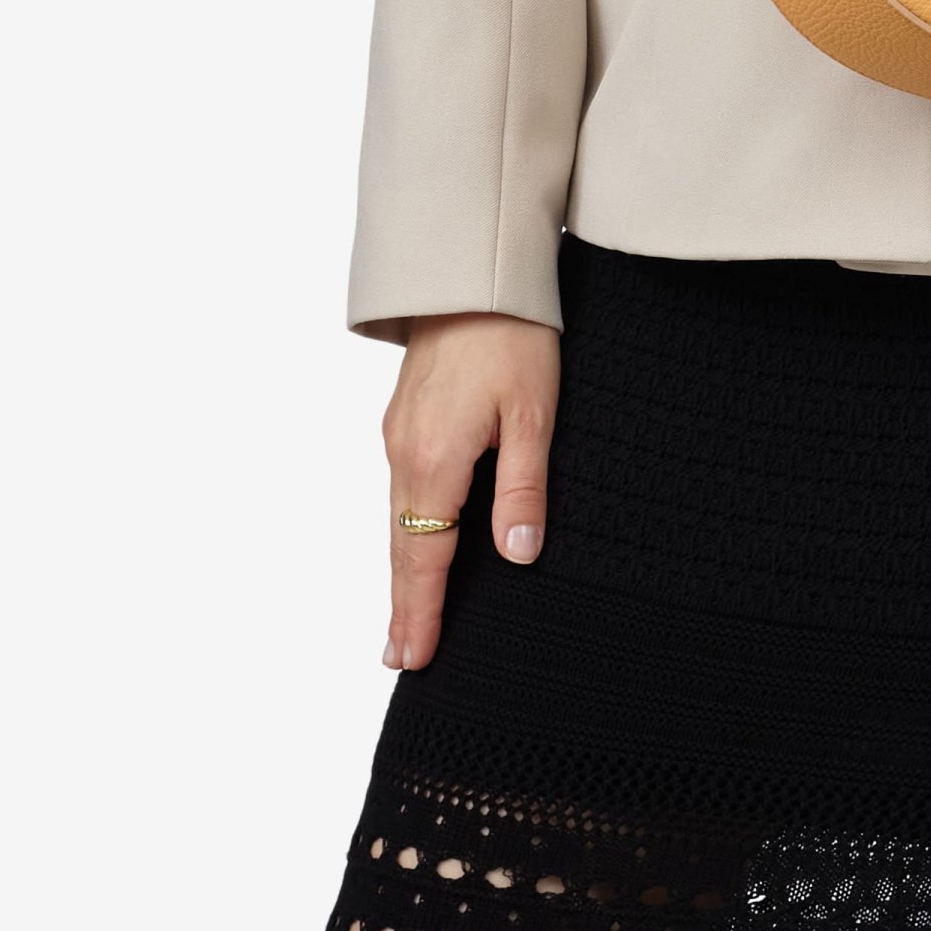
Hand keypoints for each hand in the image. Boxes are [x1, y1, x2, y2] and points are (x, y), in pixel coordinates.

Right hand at [380, 311, 559, 672]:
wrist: (471, 269)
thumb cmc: (512, 335)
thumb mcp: (533, 412)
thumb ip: (522, 487)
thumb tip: (518, 557)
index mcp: (434, 460)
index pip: (425, 557)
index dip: (423, 612)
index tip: (415, 660)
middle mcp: (404, 453)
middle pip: (401, 547)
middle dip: (403, 606)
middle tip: (399, 661)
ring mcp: (398, 434)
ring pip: (397, 520)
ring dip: (402, 571)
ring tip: (404, 620)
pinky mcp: (405, 417)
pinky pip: (400, 491)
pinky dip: (404, 532)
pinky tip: (414, 545)